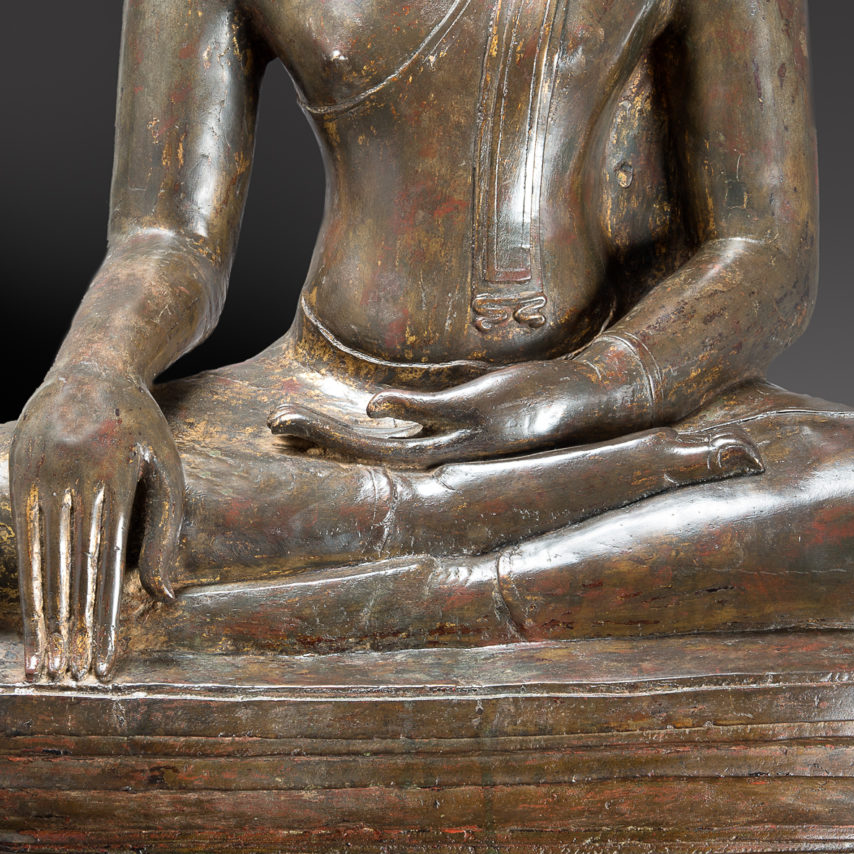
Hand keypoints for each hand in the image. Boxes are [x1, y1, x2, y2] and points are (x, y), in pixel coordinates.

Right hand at [10, 364, 184, 680]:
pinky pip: (22, 544)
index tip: (105, 663)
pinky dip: (26, 588)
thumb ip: (165, 532)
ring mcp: (38, 477)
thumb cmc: (140, 426)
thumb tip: (163, 599)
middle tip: (73, 681)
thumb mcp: (165, 467)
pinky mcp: (17, 480)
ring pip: (41, 562)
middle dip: (72, 630)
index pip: (108, 562)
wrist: (90, 366)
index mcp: (112, 473)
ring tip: (44, 668)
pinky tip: (28, 624)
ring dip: (42, 620)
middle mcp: (70, 476)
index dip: (105, 617)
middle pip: (71, 570)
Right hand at [270, 356, 636, 468]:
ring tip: (301, 422)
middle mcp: (443, 454)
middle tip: (275, 425)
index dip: (325, 441)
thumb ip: (434, 403)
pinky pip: (436, 416)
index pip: (368, 452)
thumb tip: (401, 399)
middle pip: (365, 454)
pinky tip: (372, 406)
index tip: (287, 428)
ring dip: (341, 436)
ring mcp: (461, 439)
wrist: (578, 399)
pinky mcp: (482, 416)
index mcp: (436, 449)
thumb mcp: (469, 401)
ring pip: (391, 448)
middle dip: (317, 440)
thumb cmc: (523, 399)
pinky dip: (404, 411)